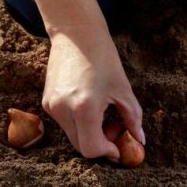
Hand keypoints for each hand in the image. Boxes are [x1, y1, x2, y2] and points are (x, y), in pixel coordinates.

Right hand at [42, 29, 144, 160]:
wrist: (76, 34)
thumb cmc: (103, 58)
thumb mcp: (123, 89)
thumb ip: (133, 118)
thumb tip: (140, 141)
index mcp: (84, 108)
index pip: (92, 149)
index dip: (108, 152)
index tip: (119, 147)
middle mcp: (63, 110)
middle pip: (81, 147)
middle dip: (100, 144)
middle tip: (115, 129)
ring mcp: (51, 106)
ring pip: (72, 136)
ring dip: (89, 133)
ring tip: (103, 113)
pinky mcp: (46, 102)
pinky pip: (65, 123)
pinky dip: (79, 122)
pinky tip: (88, 104)